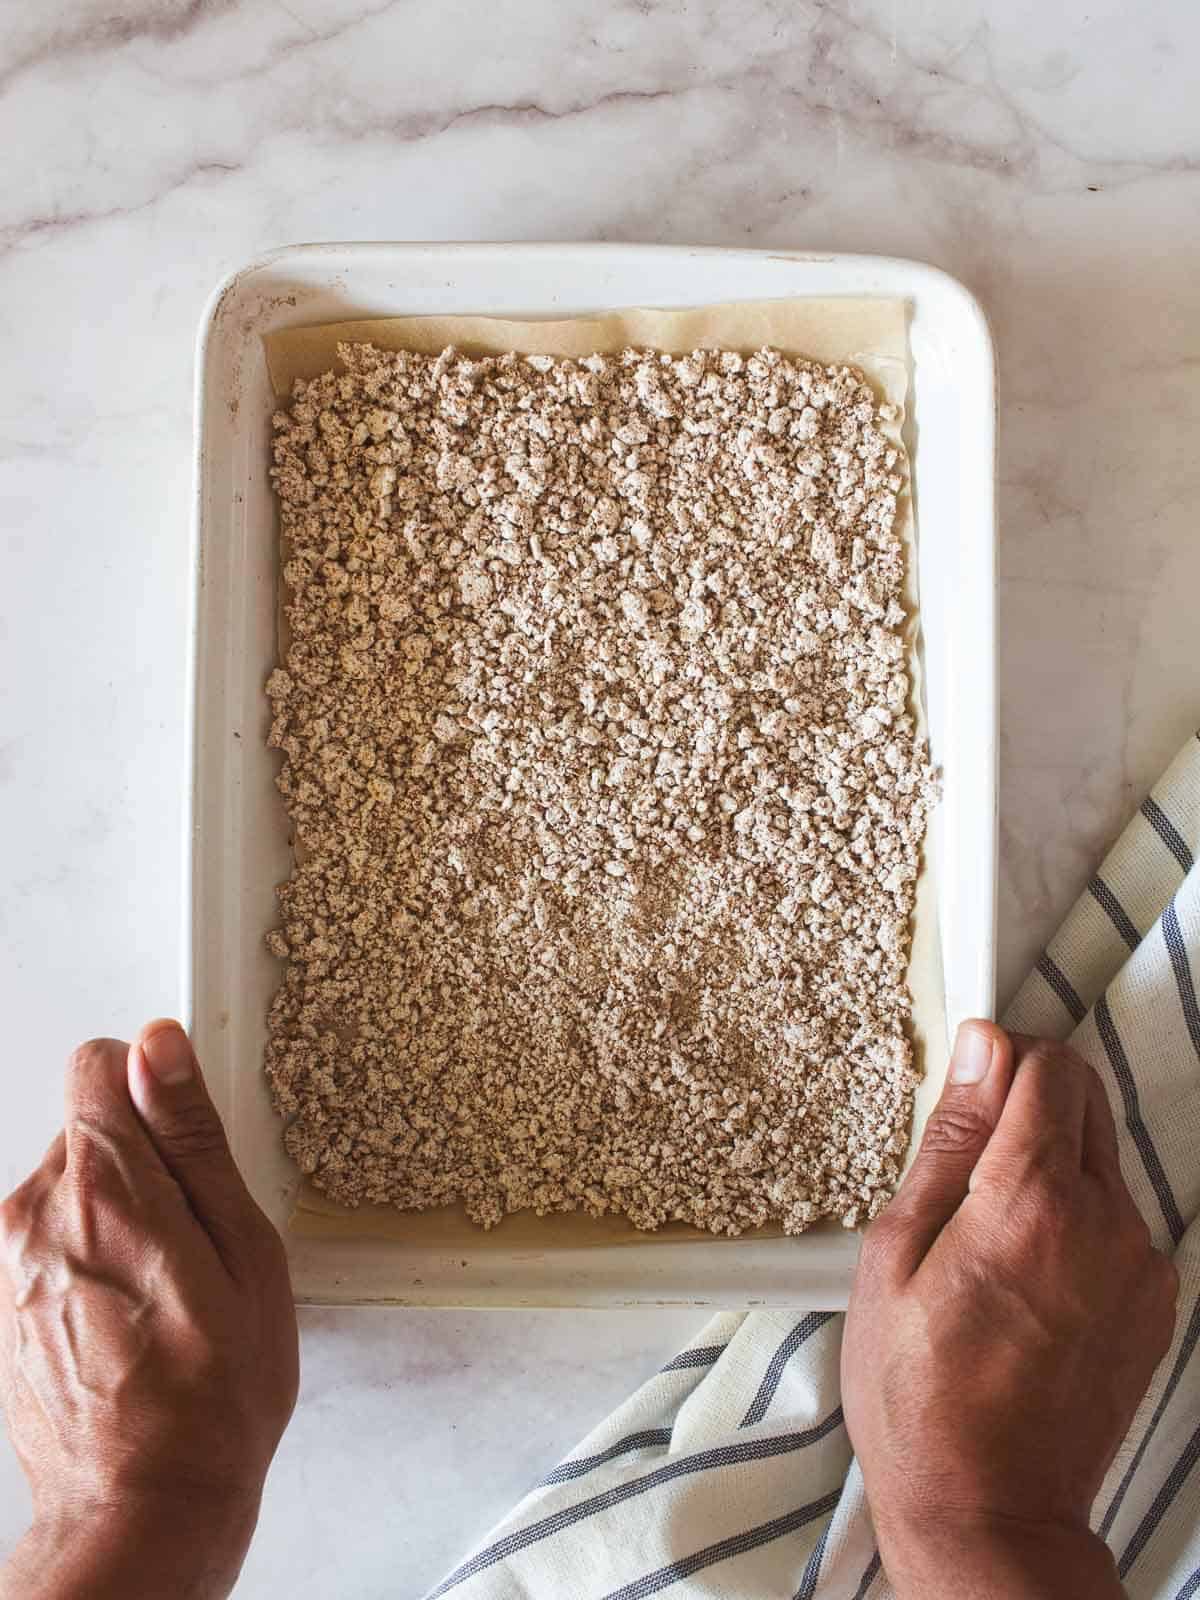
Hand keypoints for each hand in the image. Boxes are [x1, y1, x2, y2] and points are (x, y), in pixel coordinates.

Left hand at [0, 1022, 297, 1599]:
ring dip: (113, 1218)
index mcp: (104, 1186)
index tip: (189, 1150)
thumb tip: (158, 1047)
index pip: (98, 1063)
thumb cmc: (212, 1395)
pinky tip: (127, 1319)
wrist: (142, 1507)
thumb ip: (192, 1137)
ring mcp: (5, 1263)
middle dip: (142, 1167)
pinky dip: (86, 1262)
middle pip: (87, 1132)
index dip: (154, 1093)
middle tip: (191, 1244)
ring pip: (69, 1190)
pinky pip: (49, 1243)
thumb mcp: (243, 1251)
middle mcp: (34, 1214)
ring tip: (161, 1292)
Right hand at [843, 1021, 1178, 1599]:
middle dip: (1028, 1103)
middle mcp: (1106, 1221)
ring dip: (1052, 1163)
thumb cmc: (917, 1388)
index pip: (1050, 1066)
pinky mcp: (1154, 1301)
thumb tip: (981, 1049)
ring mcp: (1140, 1265)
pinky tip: (1027, 1273)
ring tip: (990, 1234)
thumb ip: (951, 1139)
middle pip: (1085, 1100)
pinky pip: (1119, 1218)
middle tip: (968, 1162)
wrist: (989, 1507)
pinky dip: (1077, 1218)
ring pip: (1102, 1158)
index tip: (966, 1086)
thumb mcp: (897, 1249)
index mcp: (1033, 1200)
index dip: (1003, 1059)